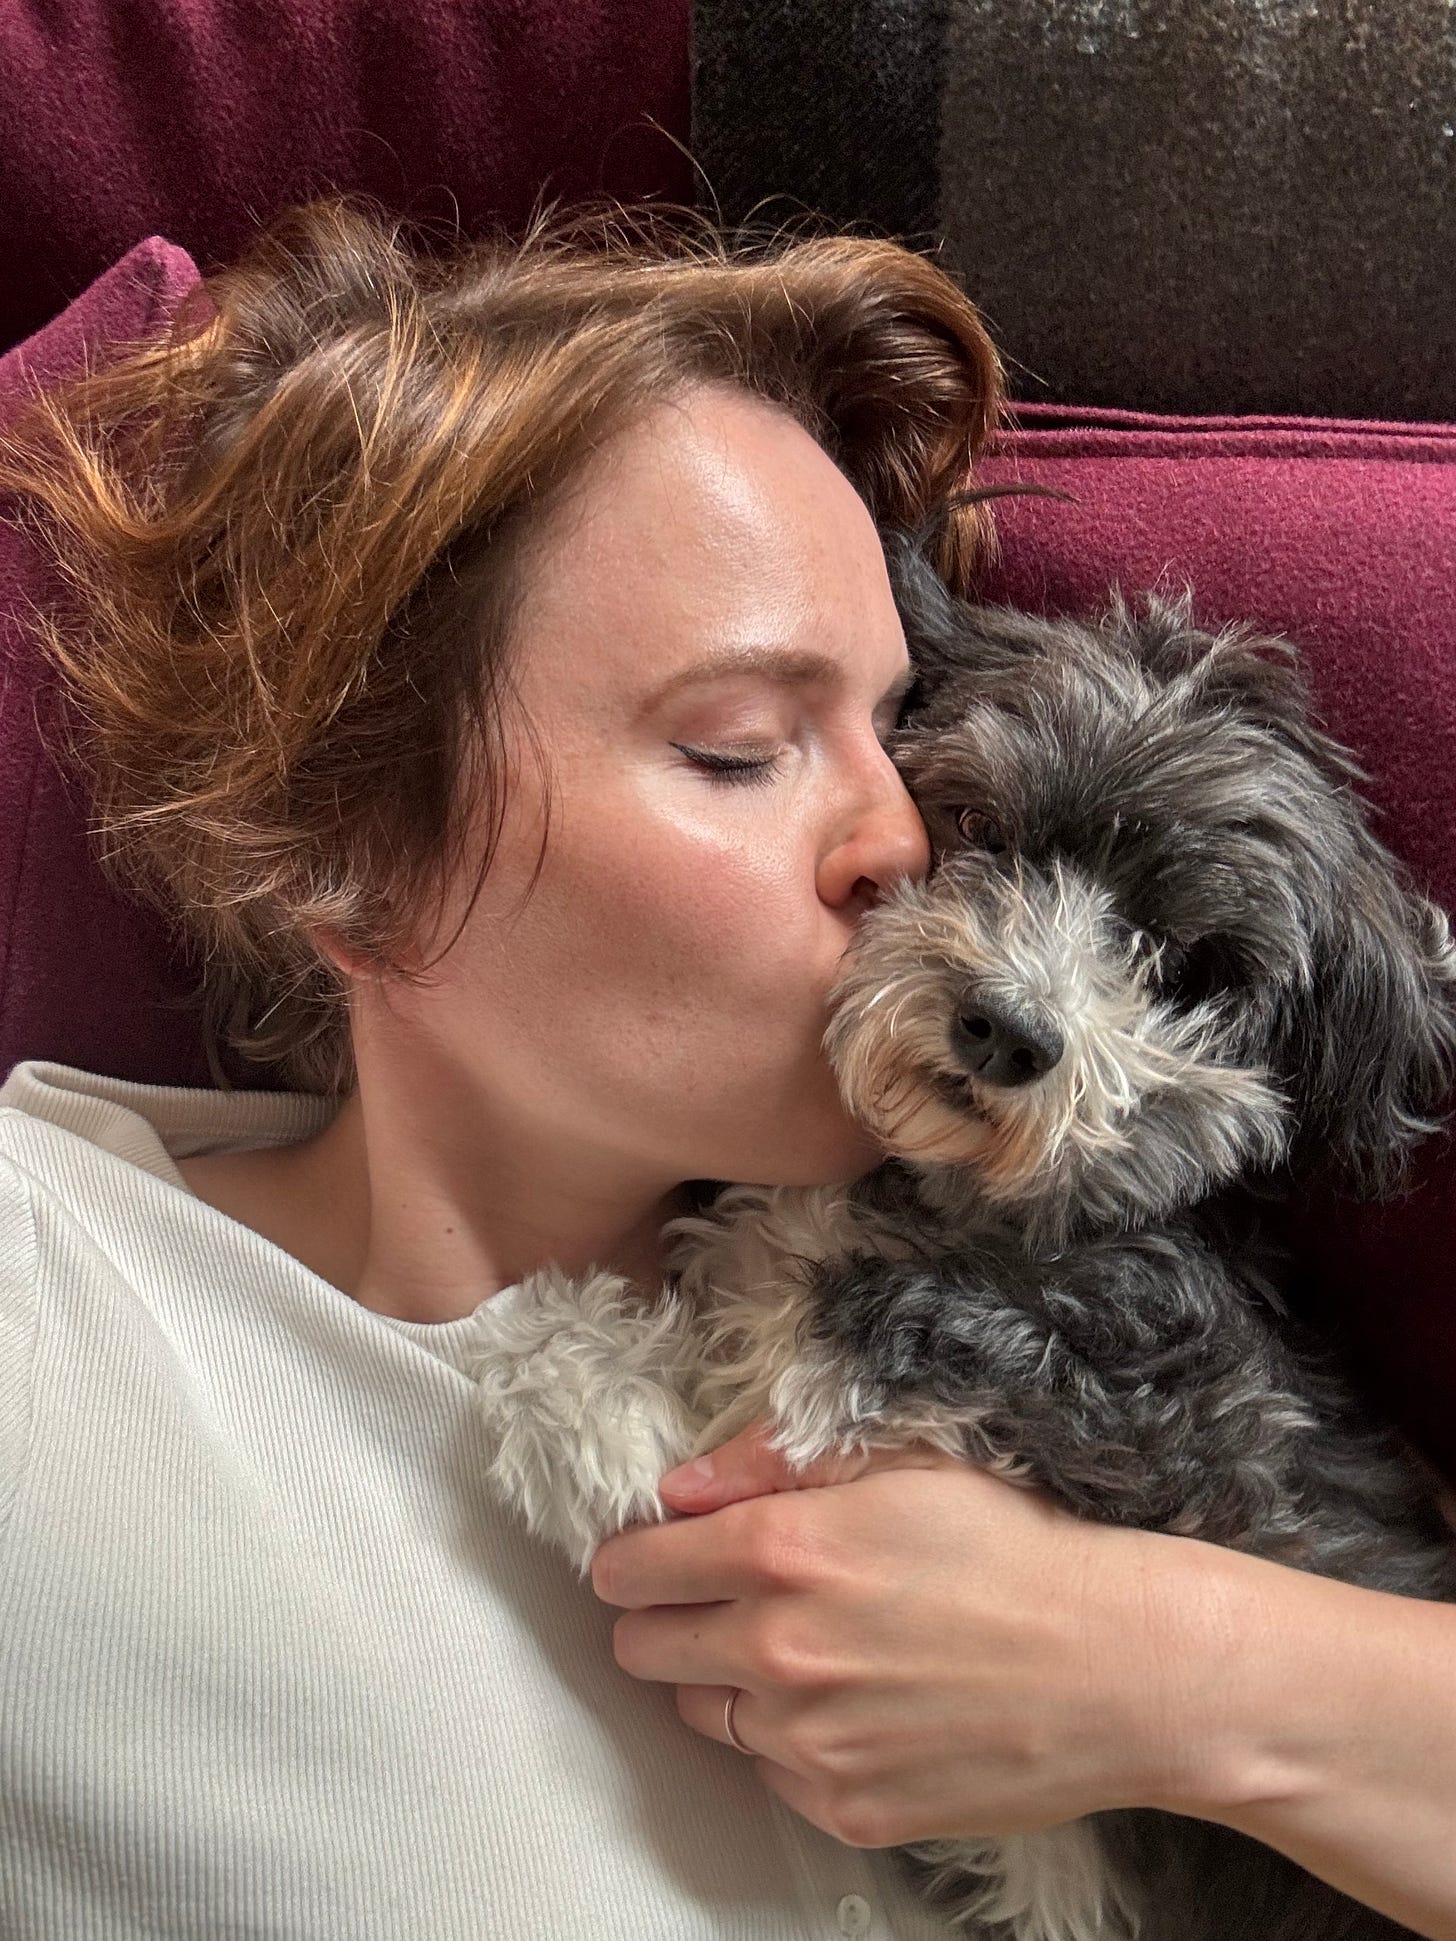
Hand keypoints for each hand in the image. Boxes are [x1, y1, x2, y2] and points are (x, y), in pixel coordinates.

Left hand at [589, 1420, 1231, 1848]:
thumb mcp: (899, 1458)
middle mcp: (776, 1651)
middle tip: (716, 1603)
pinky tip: (852, 1702)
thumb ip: (769, 1461)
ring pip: (703, 1713)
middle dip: (664, 1620)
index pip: (635, 1568)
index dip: (633, 1558)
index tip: (644, 1559)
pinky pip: (770, 1774)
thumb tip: (680, 1486)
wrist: (1122, 1667)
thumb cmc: (1020, 1546)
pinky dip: (788, 1742)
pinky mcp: (846, 1807)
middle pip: (643, 1648)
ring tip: (803, 1650)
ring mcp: (808, 1741)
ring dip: (726, 1682)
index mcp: (780, 1551)